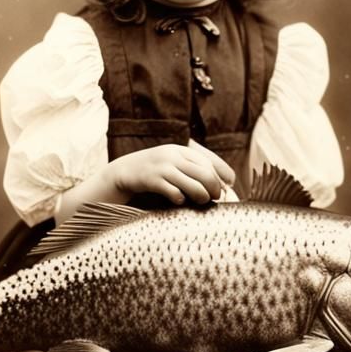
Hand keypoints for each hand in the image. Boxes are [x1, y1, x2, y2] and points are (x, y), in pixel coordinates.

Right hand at [108, 143, 235, 205]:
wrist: (124, 171)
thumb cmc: (155, 170)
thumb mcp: (174, 162)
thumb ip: (192, 167)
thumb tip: (221, 183)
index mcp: (181, 150)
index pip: (209, 162)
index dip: (220, 176)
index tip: (225, 187)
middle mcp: (173, 156)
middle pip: (204, 173)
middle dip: (214, 188)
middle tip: (215, 198)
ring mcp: (162, 168)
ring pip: (192, 184)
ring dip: (201, 195)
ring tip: (202, 201)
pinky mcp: (152, 180)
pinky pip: (174, 192)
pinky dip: (180, 198)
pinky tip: (179, 200)